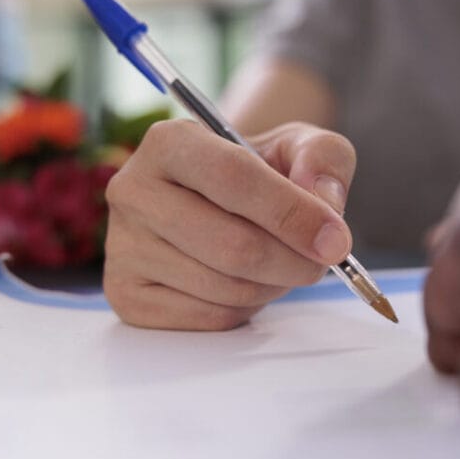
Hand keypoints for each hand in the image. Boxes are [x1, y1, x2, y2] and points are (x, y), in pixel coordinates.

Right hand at [103, 119, 355, 329]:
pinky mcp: (126, 294)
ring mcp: (122, 246)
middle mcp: (132, 190)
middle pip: (233, 245)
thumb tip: (325, 202)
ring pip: (225, 287)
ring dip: (274, 284)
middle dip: (294, 261)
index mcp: (169, 141)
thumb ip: (323, 157)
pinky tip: (247, 281)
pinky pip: (209, 317)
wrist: (213, 200)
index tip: (336, 240)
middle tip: (322, 261)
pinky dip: (246, 308)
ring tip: (281, 263)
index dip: (293, 214)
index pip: (235, 179)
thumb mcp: (297, 145)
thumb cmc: (258, 172)